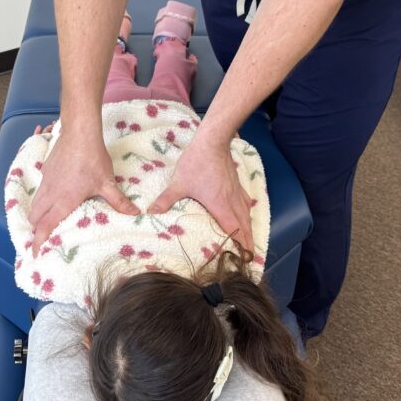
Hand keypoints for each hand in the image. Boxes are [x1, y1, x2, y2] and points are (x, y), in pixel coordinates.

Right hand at [27, 125, 140, 256]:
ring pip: (35, 203)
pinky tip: (53, 196)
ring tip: (45, 221)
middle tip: (43, 238)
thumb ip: (119, 201)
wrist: (79, 133)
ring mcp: (46, 181)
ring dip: (37, 214)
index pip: (45, 227)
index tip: (34, 254)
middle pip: (34, 218)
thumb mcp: (107, 182)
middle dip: (35, 230)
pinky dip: (41, 198)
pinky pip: (39, 189)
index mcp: (64, 201)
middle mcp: (51, 194)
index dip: (37, 242)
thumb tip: (135, 214)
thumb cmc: (93, 159)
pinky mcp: (45, 170)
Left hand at [147, 133, 253, 251]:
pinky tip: (245, 214)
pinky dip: (247, 213)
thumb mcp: (178, 184)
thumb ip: (166, 200)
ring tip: (250, 240)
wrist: (212, 141)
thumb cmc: (196, 163)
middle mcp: (232, 201)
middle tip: (249, 257)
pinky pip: (246, 203)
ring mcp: (236, 191)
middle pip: (245, 226)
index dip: (241, 246)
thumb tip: (150, 212)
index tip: (244, 258)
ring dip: (249, 229)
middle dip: (248, 243)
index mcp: (220, 206)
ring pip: (247, 215)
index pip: (234, 231)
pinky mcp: (237, 183)